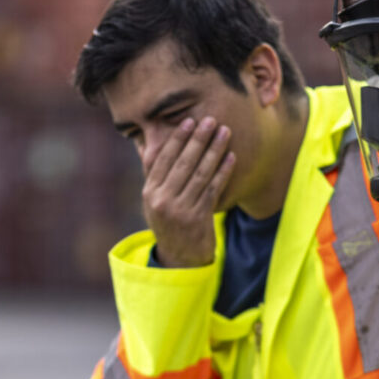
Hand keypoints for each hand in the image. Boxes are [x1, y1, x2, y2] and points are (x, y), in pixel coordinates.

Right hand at [141, 116, 235, 267]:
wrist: (180, 258)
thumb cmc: (169, 223)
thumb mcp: (154, 202)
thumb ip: (155, 176)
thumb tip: (147, 145)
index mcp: (150, 193)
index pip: (164, 160)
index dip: (177, 139)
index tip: (189, 122)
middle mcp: (162, 201)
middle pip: (183, 163)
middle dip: (198, 139)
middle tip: (210, 120)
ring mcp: (180, 211)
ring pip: (200, 174)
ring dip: (214, 151)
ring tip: (224, 132)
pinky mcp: (198, 219)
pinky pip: (213, 190)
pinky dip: (223, 172)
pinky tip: (231, 157)